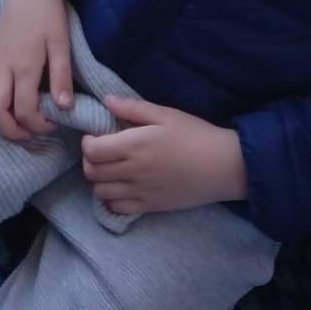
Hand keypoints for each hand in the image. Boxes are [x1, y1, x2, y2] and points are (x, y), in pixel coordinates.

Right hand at [0, 0, 72, 145]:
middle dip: (8, 131)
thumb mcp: (62, 43)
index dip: (36, 126)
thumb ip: (61, 76)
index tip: (50, 126)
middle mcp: (3, 67)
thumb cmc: (50, 14)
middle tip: (25, 137)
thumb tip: (64, 108)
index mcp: (25, 67)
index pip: (24, 110)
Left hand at [82, 96, 247, 215]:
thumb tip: (106, 100)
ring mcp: (140, 192)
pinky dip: (111, 199)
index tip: (95, 135)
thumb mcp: (166, 114)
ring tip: (111, 168)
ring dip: (99, 179)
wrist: (223, 166)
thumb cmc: (195, 134)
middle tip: (101, 150)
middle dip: (90, 160)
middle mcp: (132, 171)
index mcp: (134, 145)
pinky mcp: (149, 207)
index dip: (87, 142)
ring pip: (100, 192)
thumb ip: (133, 108)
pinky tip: (121, 187)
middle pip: (92, 172)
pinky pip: (117, 208)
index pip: (93, 150)